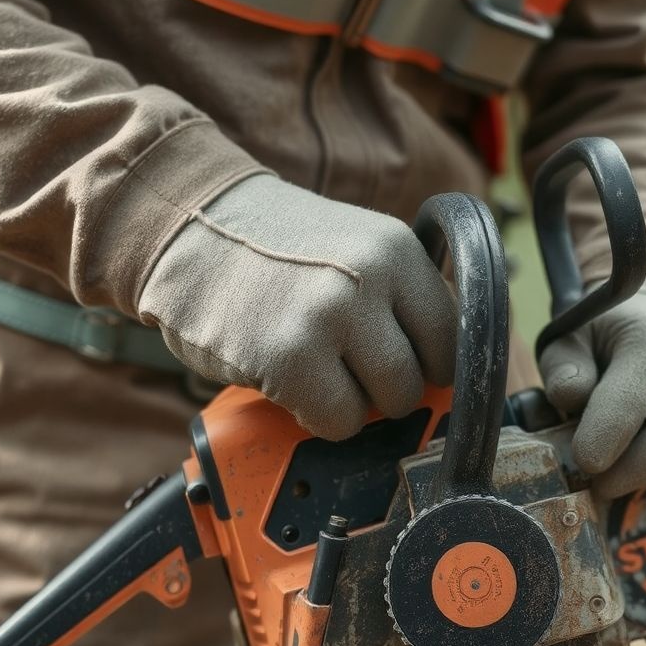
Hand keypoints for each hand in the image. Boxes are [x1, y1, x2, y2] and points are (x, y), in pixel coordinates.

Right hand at [139, 175, 456, 439]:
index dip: (432, 362)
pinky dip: (317, 415)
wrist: (190, 223)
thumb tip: (450, 368)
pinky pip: (338, 422)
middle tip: (349, 367)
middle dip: (388, 387)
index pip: (456, 336)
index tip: (408, 365)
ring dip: (354, 402)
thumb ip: (405, 296)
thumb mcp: (358, 244)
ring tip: (318, 367)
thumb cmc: (276, 248)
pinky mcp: (289, 360)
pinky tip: (291, 380)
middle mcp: (371, 280)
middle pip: (420, 378)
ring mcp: (329, 320)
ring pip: (385, 405)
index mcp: (398, 250)